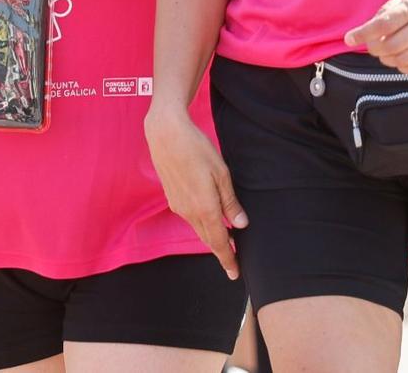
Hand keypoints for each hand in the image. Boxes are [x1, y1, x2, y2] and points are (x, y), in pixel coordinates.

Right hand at [145, 108, 245, 280]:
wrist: (166, 135)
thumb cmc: (197, 149)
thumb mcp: (221, 174)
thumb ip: (230, 202)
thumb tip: (241, 225)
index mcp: (204, 207)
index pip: (219, 241)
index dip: (228, 258)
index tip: (235, 273)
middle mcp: (189, 212)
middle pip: (207, 239)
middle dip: (221, 252)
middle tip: (233, 265)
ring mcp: (178, 206)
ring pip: (198, 229)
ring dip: (212, 238)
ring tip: (227, 243)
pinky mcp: (173, 198)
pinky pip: (190, 217)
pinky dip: (202, 224)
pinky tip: (210, 220)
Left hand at [345, 0, 407, 74]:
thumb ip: (387, 12)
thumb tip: (367, 32)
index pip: (383, 24)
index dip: (363, 34)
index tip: (349, 39)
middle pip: (390, 46)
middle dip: (374, 49)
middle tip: (372, 45)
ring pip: (401, 60)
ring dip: (387, 59)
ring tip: (386, 52)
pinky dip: (403, 67)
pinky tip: (401, 58)